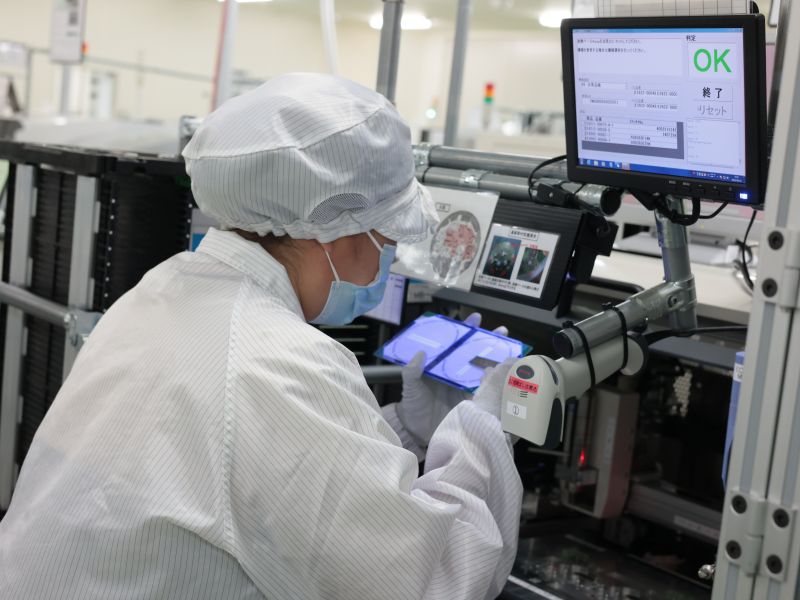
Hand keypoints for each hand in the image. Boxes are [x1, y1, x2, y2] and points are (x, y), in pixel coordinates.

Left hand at [396, 313, 508, 446]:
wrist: (417, 432)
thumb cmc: (413, 406)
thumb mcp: (410, 387)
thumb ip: (412, 371)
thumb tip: (419, 354)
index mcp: (442, 365)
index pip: (455, 343)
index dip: (466, 330)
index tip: (475, 319)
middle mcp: (457, 373)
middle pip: (475, 352)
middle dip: (489, 340)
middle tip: (502, 331)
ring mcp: (467, 387)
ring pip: (485, 368)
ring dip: (498, 359)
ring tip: (510, 350)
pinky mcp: (473, 402)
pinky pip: (488, 390)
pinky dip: (498, 383)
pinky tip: (509, 376)